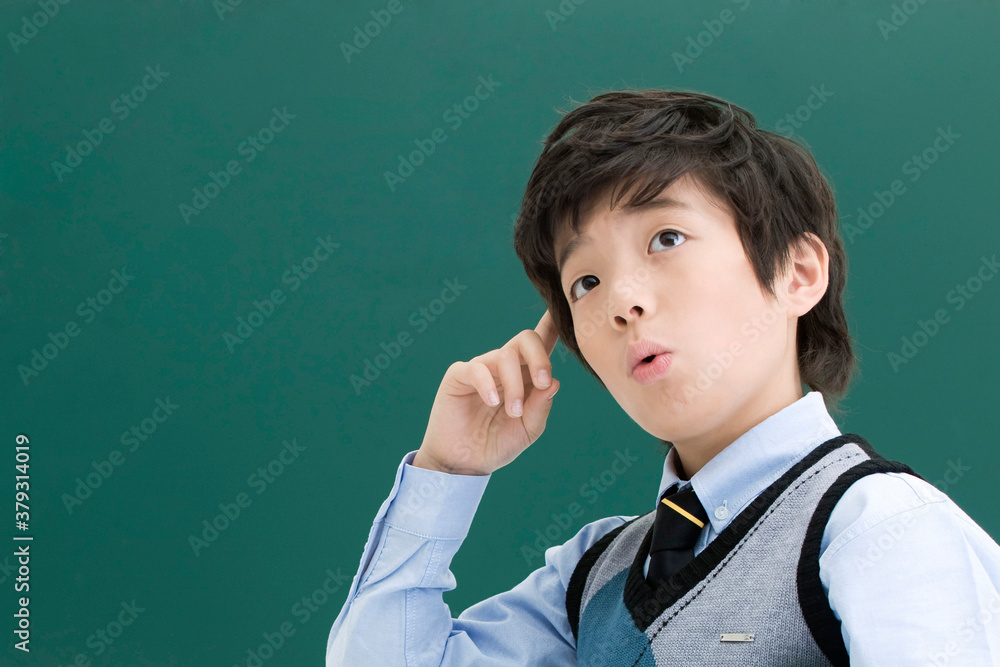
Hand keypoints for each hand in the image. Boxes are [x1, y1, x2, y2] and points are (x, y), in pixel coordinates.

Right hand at [413, 310, 560, 475]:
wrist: (465, 463)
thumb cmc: (498, 444)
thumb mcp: (528, 430)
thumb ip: (541, 407)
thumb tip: (554, 382)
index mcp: (526, 376)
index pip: (541, 344)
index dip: (552, 326)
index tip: (564, 313)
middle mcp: (504, 366)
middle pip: (525, 339)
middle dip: (539, 357)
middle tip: (543, 382)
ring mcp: (482, 368)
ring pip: (504, 355)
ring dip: (514, 385)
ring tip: (513, 412)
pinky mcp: (459, 376)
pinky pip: (476, 369)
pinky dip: (488, 384)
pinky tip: (493, 402)